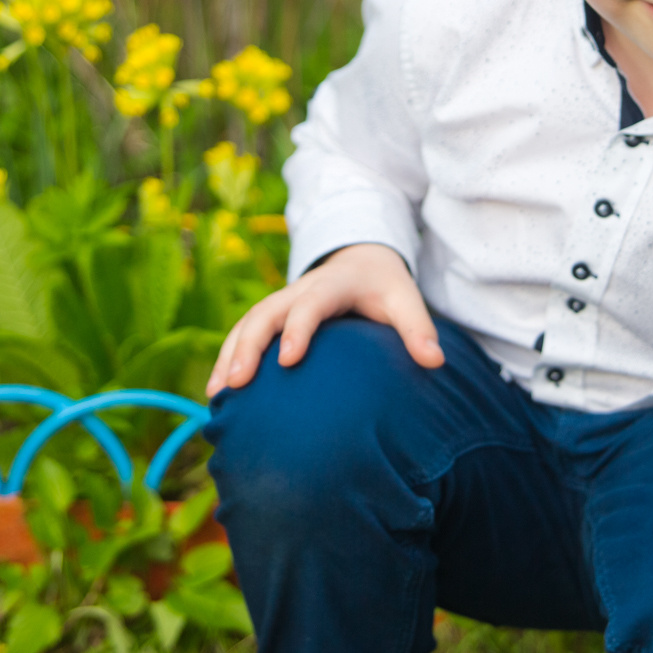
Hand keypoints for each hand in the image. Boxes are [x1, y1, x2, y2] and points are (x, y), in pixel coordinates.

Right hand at [206, 242, 444, 395]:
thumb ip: (418, 328)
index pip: (311, 304)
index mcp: (332, 285)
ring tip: (216, 394)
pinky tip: (217, 393)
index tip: (288, 360)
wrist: (361, 259)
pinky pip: (243, 332)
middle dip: (248, 346)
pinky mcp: (272, 315)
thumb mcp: (406, 299)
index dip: (298, 329)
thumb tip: (436, 362)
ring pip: (246, 323)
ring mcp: (282, 302)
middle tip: (237, 383)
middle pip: (265, 312)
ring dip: (229, 355)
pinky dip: (227, 357)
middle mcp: (299, 290)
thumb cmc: (384, 286)